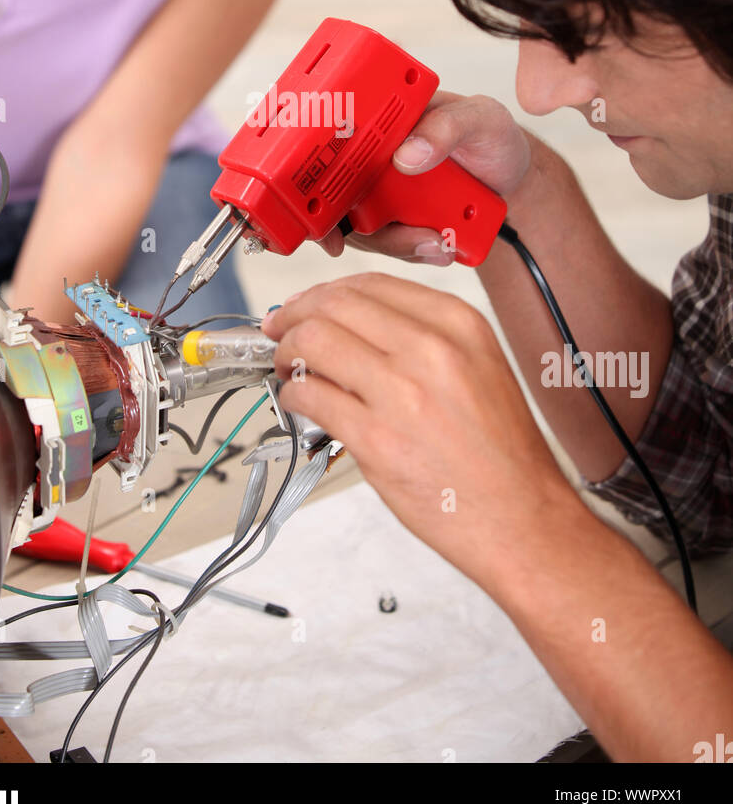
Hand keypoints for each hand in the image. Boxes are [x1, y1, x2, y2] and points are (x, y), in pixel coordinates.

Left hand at [262, 271, 571, 596]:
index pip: (370, 284)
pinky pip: (311, 397)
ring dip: (286, 352)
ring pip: (314, 343)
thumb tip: (352, 324)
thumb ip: (422, 338)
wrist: (522, 518)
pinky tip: (300, 403)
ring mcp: (402, 393)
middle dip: (294, 315)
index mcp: (458, 325)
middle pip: (334, 305)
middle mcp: (431, 349)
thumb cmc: (501, 455)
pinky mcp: (377, 439)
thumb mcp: (478, 367)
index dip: (324, 292)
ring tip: (288, 368)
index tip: (306, 305)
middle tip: (280, 330)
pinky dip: (293, 395)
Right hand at [318, 92, 531, 263]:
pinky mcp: (395, 221)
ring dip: (398, 243)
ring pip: (360, 230)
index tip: (322, 210)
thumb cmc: (492, 137)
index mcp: (377, 119)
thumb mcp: (481, 119)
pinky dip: (413, 251)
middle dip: (357, 230)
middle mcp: (369, 156)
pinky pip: (388, 244)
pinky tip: (443, 245)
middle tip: (405, 238)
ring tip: (440, 242)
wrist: (512, 178)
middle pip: (333, 197)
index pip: (326, 141)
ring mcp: (379, 192)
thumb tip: (406, 153)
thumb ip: (448, 127)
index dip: (310, 177)